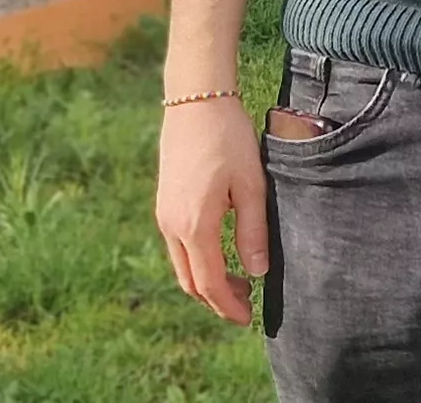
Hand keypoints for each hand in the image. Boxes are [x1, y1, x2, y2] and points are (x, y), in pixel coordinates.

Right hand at [152, 96, 268, 324]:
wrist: (196, 101)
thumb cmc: (229, 139)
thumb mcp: (251, 186)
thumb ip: (253, 232)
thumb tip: (257, 272)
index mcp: (195, 225)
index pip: (209, 283)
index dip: (228, 307)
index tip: (248, 320)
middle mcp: (172, 225)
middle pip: (190, 281)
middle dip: (216, 300)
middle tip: (246, 305)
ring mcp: (164, 214)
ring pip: (182, 265)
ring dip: (206, 281)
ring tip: (238, 282)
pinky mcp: (164, 203)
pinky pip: (177, 247)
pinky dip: (197, 262)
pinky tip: (220, 255)